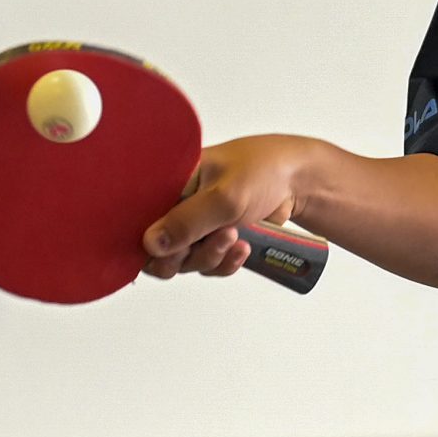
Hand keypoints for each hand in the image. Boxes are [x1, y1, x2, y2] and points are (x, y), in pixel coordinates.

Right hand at [142, 135, 315, 279]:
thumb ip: (187, 222)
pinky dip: (225, 262)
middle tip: (211, 239)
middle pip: (158, 250)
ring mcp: (195, 225)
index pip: (139, 219)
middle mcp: (176, 205)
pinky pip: (208, 265)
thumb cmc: (263, 171)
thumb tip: (151, 244)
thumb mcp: (224, 196)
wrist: (298, 182)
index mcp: (169, 183)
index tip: (171, 247)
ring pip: (185, 262)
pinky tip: (243, 248)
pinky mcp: (213, 241)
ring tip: (235, 236)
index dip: (148, 241)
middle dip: (185, 254)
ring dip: (211, 256)